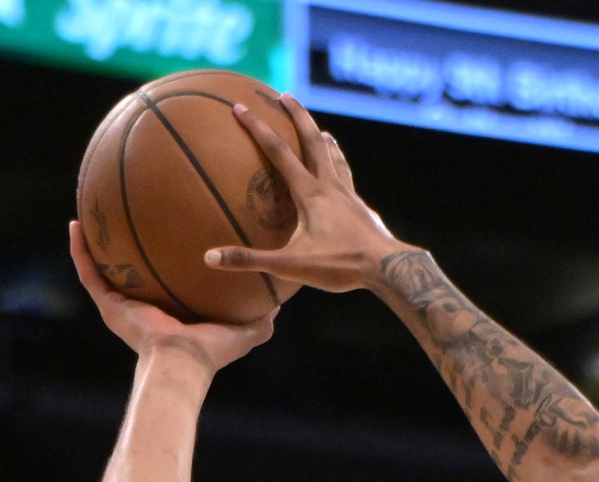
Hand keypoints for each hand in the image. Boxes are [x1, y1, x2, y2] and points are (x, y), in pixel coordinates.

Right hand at [69, 221, 273, 371]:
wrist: (181, 364)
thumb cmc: (209, 353)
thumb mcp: (242, 333)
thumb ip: (260, 320)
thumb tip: (280, 304)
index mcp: (169, 314)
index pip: (163, 284)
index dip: (162, 263)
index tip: (165, 236)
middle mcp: (141, 308)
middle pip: (129, 272)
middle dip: (125, 247)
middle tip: (125, 216)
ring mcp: (120, 306)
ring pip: (101, 268)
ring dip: (93, 242)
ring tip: (88, 211)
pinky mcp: (107, 305)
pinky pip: (88, 272)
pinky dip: (80, 250)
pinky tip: (76, 223)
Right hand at [203, 94, 410, 291]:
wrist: (388, 268)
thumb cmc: (340, 265)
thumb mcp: (291, 265)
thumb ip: (251, 260)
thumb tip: (210, 258)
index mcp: (310, 193)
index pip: (279, 151)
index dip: (257, 128)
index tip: (241, 107)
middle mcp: (331, 186)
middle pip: (313, 140)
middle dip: (298, 115)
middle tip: (285, 95)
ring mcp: (349, 195)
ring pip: (335, 157)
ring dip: (323, 140)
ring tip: (320, 131)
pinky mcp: (362, 208)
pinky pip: (347, 179)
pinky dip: (340, 168)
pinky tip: (342, 179)